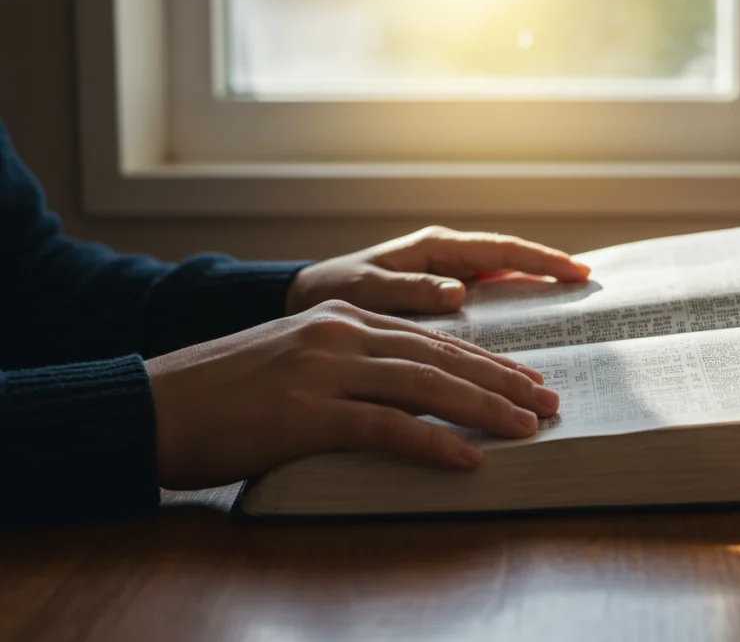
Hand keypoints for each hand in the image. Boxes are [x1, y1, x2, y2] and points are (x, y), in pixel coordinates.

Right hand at [145, 301, 558, 489]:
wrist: (151, 404)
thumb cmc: (227, 393)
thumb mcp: (298, 363)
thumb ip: (354, 369)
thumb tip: (412, 398)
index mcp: (341, 316)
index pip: (433, 339)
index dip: (488, 362)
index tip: (529, 382)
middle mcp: (340, 333)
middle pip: (442, 357)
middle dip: (504, 382)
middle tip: (550, 403)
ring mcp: (323, 371)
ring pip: (425, 385)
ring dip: (485, 409)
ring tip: (530, 429)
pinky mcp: (305, 414)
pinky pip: (386, 429)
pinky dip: (433, 444)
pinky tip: (469, 461)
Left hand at [285, 226, 590, 315]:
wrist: (307, 301)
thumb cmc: (333, 292)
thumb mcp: (365, 290)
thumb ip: (408, 290)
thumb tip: (458, 293)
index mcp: (435, 248)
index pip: (500, 249)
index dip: (540, 259)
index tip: (576, 272)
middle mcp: (449, 259)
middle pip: (513, 264)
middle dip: (551, 276)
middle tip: (590, 292)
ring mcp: (450, 278)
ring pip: (505, 283)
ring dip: (537, 298)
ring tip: (575, 317)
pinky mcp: (446, 301)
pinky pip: (489, 304)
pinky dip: (514, 314)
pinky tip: (533, 336)